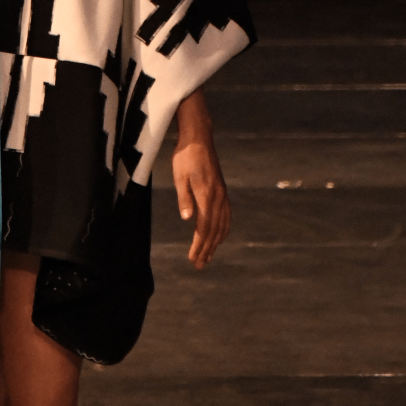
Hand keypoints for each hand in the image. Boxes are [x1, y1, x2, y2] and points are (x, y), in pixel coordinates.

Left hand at [172, 89, 230, 269]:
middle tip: (199, 265)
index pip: (204, 227)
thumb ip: (184, 198)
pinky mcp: (222, 191)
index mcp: (207, 195)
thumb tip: (188, 219)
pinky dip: (223, 230)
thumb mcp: (179, 177)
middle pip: (214, 230)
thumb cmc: (185, 157)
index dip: (199, 245)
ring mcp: (222, 195)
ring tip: (208, 257)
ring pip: (221, 225)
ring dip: (214, 243)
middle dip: (206, 249)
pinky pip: (226, 216)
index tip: (193, 259)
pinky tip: (219, 237)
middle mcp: (218, 197)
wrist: (199, 139)